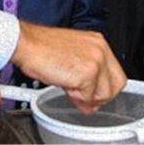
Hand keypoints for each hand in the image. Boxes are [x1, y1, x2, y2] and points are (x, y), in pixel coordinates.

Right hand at [9, 21, 125, 113]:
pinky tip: (65, 86)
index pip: (115, 73)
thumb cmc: (41, 47)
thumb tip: (89, 96)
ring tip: (69, 89)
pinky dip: (76, 98)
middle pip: (117, 84)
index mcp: (98, 43)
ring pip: (104, 94)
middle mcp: (100, 49)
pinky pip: (88, 97)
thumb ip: (85, 75)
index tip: (94, 96)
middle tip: (85, 101)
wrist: (26, 44)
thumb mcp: (70, 57)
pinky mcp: (87, 73)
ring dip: (86, 98)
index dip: (104, 88)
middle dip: (101, 97)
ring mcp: (96, 61)